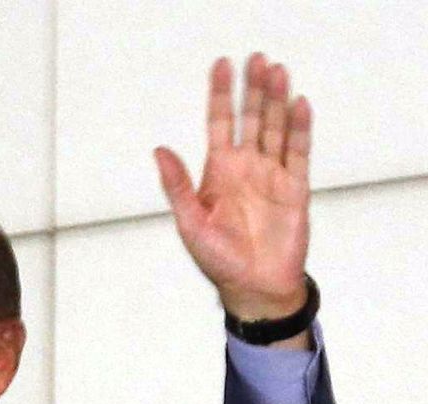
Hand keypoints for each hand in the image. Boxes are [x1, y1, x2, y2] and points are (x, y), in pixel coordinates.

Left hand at [154, 53, 311, 322]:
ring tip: (278, 72)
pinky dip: (300, 130)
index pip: (219, 123)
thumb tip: (159, 150)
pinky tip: (300, 105)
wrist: (253, 288)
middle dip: (253, 90)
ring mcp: (272, 176)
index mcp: (217, 171)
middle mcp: (246, 167)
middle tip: (257, 59)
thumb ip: (177, 185)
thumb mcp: (190, 221)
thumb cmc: (217, 258)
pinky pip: (299, 153)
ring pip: (276, 129)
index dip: (220, 95)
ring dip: (277, 101)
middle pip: (251, 119)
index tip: (222, 66)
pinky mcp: (295, 189)